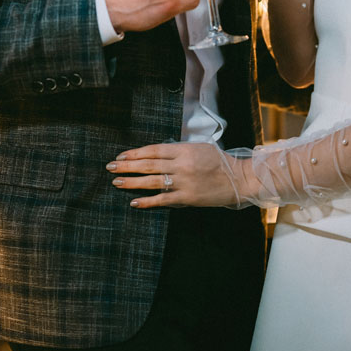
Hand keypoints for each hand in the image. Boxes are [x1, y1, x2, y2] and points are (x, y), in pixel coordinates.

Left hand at [108, 141, 246, 208]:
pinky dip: (147, 201)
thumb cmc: (220, 162)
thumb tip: (156, 155)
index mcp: (184, 150)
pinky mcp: (187, 198)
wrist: (239, 179)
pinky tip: (134, 202)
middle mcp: (181, 165)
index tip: (121, 156)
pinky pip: (163, 200)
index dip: (135, 153)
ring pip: (151, 181)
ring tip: (117, 181)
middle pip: (148, 164)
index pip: (153, 150)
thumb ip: (178, 151)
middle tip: (110, 167)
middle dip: (127, 166)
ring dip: (132, 182)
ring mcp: (183, 182)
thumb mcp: (199, 148)